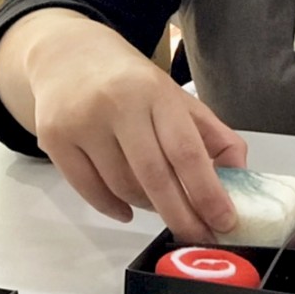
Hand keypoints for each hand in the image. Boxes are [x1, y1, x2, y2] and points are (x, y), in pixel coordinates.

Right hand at [0, 9, 246, 240]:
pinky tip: (129, 209)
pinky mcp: (55, 139)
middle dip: (182, 216)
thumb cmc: (131, 82)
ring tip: (162, 205)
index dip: (207, 192)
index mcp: (155, 92)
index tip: (224, 222)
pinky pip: (90, 192)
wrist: (67, 55)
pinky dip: (114, 208)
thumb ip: (212, 134)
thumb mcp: (175, 96)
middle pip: (154, 176)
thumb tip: (239, 176)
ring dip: (148, 207)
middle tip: (199, 238)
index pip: (186, 150)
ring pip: (122, 187)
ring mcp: (82, 123)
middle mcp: (117, 105)